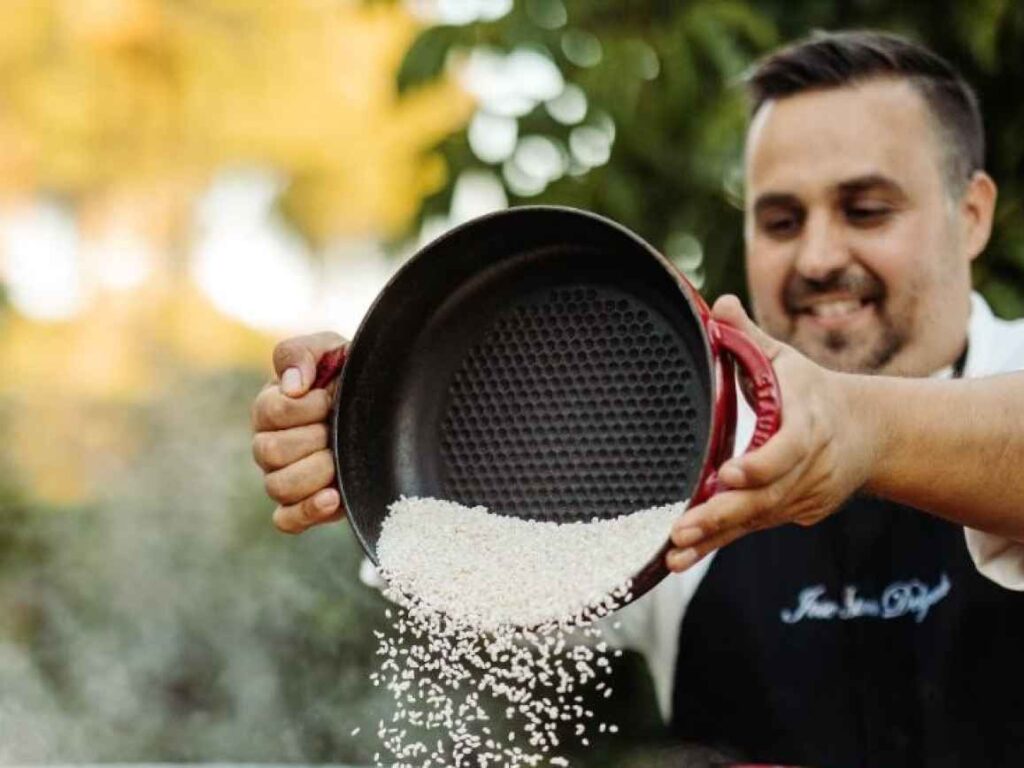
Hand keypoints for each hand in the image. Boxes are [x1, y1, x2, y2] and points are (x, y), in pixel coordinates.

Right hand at [251, 332, 347, 532]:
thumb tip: (292, 386)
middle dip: (313, 438)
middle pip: (269, 452)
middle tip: (337, 429)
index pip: (271, 411)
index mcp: (271, 407)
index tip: (331, 396)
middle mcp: (270, 444)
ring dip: (314, 473)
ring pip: (277, 487)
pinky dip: (307, 511)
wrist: (383, 407)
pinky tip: (333, 497)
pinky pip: (287, 520)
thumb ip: (302, 353)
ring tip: (340, 461)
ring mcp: (284, 477)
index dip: (306, 407)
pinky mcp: (303, 506)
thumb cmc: (350, 375)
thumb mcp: (330, 349)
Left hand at [666, 295, 880, 571]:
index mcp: (809, 423)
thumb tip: (717, 304)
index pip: (789, 449)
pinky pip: (753, 529)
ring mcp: (803, 495)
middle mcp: (809, 466)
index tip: (728, 474)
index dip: (761, 464)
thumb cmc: (813, 391)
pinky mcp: (792, 513)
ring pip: (756, 520)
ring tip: (674, 553)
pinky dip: (719, 543)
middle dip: (724, 515)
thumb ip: (748, 336)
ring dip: (714, 538)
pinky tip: (683, 557)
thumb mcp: (785, 359)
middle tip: (683, 529)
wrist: (871, 433)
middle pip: (767, 497)